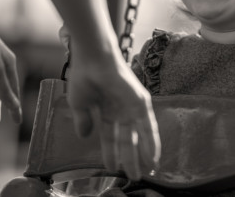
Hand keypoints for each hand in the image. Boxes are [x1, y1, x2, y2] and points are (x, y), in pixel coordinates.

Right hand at [61, 28, 160, 180]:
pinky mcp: (140, 102)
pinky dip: (152, 143)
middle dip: (130, 158)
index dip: (111, 153)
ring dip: (143, 155)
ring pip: (140, 136)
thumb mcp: (80, 104)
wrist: (91, 58)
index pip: (110, 137)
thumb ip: (84, 121)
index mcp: (106, 110)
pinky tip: (154, 158)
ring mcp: (132, 106)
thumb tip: (85, 137)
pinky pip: (148, 127)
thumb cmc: (84, 76)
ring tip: (147, 172)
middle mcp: (121, 109)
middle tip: (134, 176)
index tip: (112, 168)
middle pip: (127, 139)